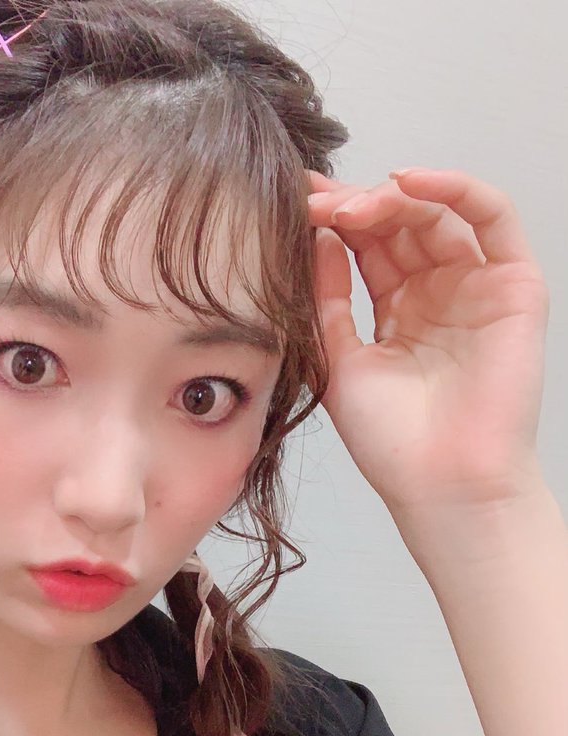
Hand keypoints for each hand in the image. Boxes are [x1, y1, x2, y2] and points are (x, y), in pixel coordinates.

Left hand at [306, 167, 549, 516]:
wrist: (441, 482)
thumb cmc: (392, 442)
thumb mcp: (338, 362)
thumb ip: (328, 300)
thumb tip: (317, 239)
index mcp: (398, 313)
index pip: (366, 247)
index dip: (332, 221)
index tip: (292, 204)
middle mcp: (439, 294)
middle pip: (399, 224)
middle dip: (354, 205)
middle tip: (314, 203)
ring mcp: (477, 287)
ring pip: (438, 213)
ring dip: (390, 198)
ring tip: (349, 205)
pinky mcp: (514, 284)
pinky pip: (492, 216)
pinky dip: (454, 188)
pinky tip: (406, 182)